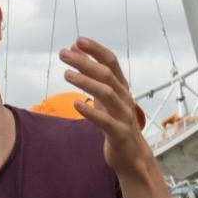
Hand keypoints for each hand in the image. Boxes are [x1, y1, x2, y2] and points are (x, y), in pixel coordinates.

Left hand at [58, 38, 149, 168]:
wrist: (133, 156)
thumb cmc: (116, 122)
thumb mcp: (104, 97)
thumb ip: (91, 74)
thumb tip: (75, 49)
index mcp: (121, 87)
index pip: (111, 62)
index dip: (96, 50)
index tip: (78, 40)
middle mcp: (125, 98)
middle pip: (107, 74)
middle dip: (85, 62)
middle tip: (64, 55)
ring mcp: (124, 116)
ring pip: (107, 94)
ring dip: (86, 82)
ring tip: (66, 74)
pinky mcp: (119, 134)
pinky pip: (105, 121)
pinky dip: (90, 112)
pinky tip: (76, 104)